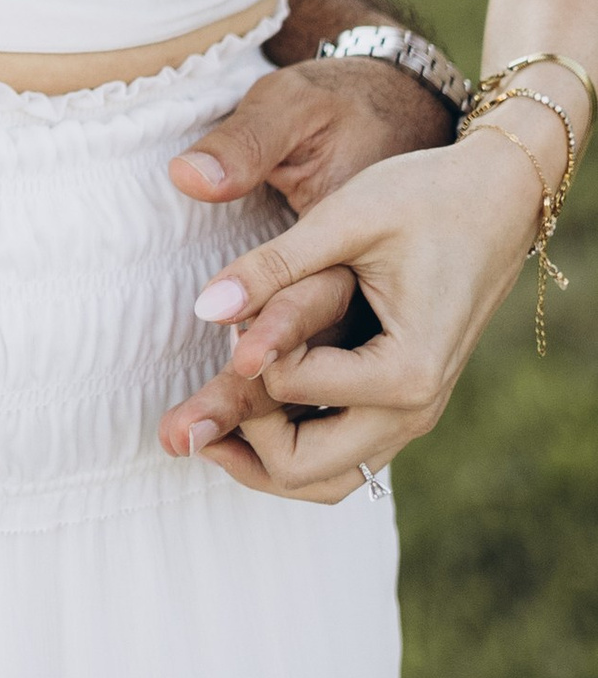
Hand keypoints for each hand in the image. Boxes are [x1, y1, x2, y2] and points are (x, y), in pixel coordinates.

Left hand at [159, 50, 450, 462]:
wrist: (498, 200)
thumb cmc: (424, 197)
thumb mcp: (344, 219)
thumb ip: (274, 267)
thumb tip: (203, 308)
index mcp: (405, 371)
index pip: (291, 390)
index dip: (243, 353)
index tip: (232, 308)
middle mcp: (415, 410)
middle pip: (306, 469)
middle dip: (237, 443)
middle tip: (180, 415)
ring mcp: (413, 414)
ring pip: (327, 479)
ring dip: (262, 460)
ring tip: (203, 423)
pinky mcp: (403, 403)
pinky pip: (345, 454)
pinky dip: (293, 445)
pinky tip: (246, 408)